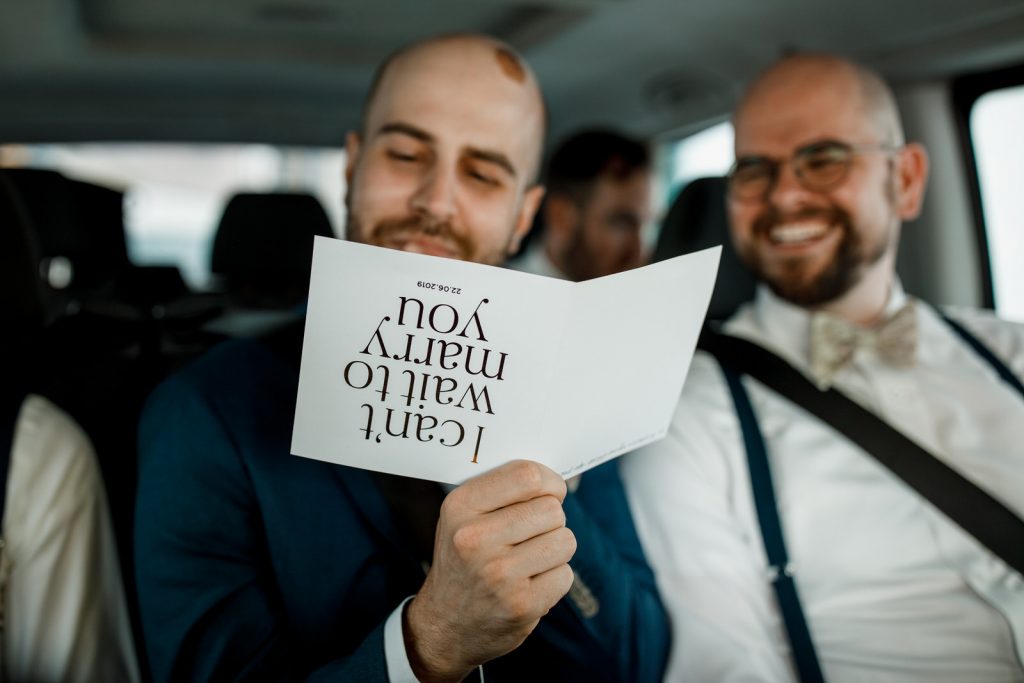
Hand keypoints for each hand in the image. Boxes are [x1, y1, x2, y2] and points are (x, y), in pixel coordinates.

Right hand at [404, 460, 576, 681]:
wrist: (446, 625)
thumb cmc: (464, 559)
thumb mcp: (462, 516)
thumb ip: (501, 489)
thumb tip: (552, 475)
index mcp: (461, 506)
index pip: (527, 476)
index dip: (550, 481)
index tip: (549, 491)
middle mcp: (475, 539)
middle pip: (552, 509)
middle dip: (550, 520)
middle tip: (529, 535)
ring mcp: (499, 575)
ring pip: (565, 540)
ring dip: (555, 548)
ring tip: (528, 559)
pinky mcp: (521, 605)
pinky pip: (565, 574)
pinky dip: (554, 578)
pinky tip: (529, 583)